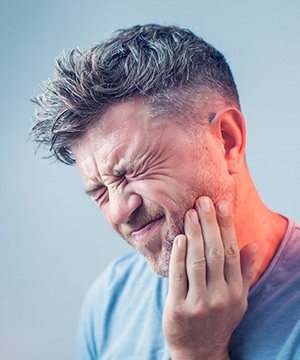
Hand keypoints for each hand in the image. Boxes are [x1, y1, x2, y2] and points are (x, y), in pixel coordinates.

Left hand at [162, 196, 257, 359]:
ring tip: (190, 213)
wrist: (200, 351)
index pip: (233, 252)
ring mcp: (199, 303)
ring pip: (197, 262)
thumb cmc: (219, 319)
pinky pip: (178, 277)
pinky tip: (178, 238)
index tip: (222, 204)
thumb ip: (245, 272)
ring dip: (194, 235)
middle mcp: (221, 296)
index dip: (227, 226)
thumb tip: (253, 244)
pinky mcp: (179, 308)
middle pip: (216, 253)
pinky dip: (178, 255)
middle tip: (203, 200)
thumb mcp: (239, 299)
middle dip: (210, 224)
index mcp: (236, 291)